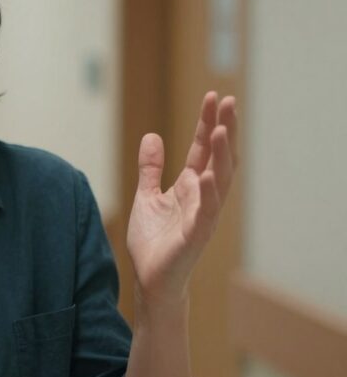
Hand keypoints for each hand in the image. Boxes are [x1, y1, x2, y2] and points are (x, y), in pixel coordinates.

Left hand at [126, 92, 237, 307]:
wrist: (151, 280)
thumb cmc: (153, 241)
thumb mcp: (147, 196)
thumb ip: (150, 169)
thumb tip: (152, 136)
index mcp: (191, 186)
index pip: (203, 149)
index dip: (208, 123)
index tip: (214, 96)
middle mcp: (203, 197)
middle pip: (218, 158)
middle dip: (223, 129)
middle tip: (228, 101)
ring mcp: (203, 216)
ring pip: (219, 181)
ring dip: (221, 156)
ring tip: (221, 129)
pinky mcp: (196, 236)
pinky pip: (206, 212)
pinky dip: (209, 194)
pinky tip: (208, 175)